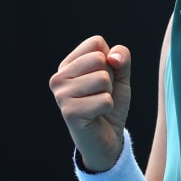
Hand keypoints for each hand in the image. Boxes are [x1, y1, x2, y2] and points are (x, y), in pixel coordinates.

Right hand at [49, 35, 132, 170]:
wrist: (107, 138)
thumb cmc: (109, 103)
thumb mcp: (120, 76)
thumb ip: (121, 57)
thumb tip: (112, 57)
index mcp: (67, 64)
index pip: (96, 42)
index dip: (109, 60)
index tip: (102, 80)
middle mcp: (59, 77)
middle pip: (99, 59)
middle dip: (110, 78)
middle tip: (100, 95)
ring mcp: (61, 95)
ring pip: (103, 79)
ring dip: (109, 94)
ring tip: (97, 105)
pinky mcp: (70, 112)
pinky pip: (104, 100)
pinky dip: (108, 107)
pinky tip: (97, 115)